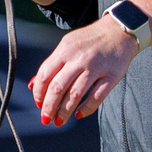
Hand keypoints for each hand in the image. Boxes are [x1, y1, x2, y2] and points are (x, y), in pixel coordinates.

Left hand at [29, 14, 149, 123]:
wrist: (119, 31)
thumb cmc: (90, 40)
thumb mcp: (67, 45)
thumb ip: (51, 64)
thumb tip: (32, 85)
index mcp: (65, 50)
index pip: (45, 75)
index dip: (39, 92)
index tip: (38, 103)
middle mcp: (79, 59)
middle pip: (58, 87)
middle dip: (49, 107)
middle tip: (45, 118)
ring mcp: (96, 68)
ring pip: (75, 95)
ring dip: (64, 112)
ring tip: (58, 121)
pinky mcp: (112, 76)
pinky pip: (96, 97)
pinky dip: (86, 109)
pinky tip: (78, 115)